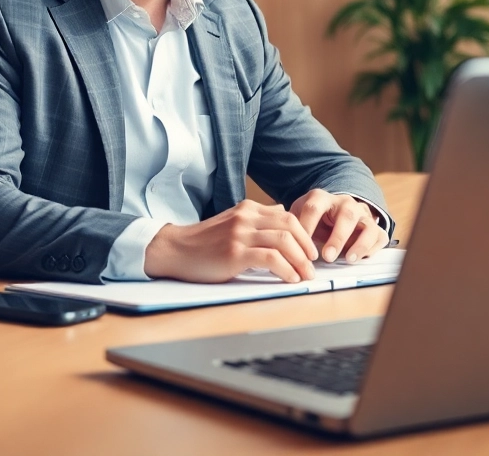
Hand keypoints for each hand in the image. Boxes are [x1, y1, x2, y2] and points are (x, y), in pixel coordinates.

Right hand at [144, 199, 317, 282]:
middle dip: (308, 247)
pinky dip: (286, 269)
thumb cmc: (205, 242)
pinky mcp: (235, 252)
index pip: (288, 217)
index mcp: (248, 209)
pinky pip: (271, 258)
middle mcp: (246, 217)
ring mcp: (240, 234)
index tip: (310, 253)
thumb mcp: (233, 222)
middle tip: (313, 266)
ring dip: (301, 261)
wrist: (176, 250)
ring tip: (305, 276)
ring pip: (284, 241)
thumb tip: (283, 216)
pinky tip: (289, 279)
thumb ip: (257, 220)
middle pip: (291, 226)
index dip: (305, 235)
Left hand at [289, 189, 387, 262]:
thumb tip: (277, 242)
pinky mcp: (374, 227)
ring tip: (349, 259)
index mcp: (322, 198)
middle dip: (338, 237)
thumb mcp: (298, 216)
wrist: (335, 211)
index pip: (314, 207)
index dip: (307, 226)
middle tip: (327, 257)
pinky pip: (379, 236)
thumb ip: (290, 226)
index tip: (300, 246)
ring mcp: (362, 214)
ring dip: (359, 244)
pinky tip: (360, 259)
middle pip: (347, 215)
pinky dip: (372, 248)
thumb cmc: (313, 217)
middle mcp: (345, 203)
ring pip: (368, 226)